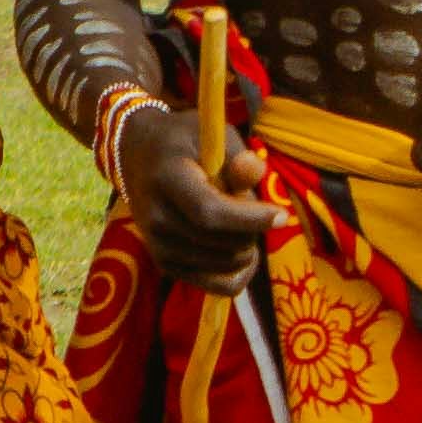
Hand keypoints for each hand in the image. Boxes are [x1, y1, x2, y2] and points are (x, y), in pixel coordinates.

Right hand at [123, 109, 269, 290]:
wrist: (140, 157)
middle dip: (253, 229)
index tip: (281, 215)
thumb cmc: (186, 143)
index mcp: (167, 179)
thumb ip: (237, 156)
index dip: (249, 218)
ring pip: (227, 265)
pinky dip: (240, 272)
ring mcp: (158, 246)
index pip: (209, 213)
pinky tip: (241, 250)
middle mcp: (156, 218)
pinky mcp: (166, 265)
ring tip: (238, 221)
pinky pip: (220, 286)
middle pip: (223, 242)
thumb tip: (256, 171)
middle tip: (253, 207)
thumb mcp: (212, 136)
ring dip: (247, 246)